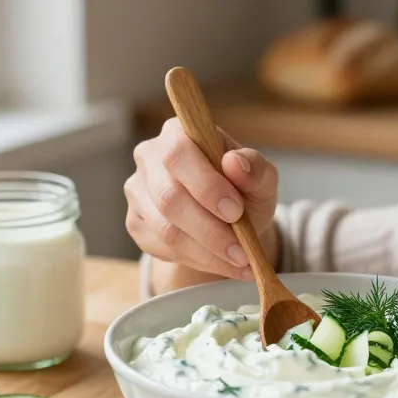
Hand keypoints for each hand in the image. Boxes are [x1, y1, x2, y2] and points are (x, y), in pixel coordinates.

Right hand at [125, 118, 278, 280]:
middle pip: (169, 198)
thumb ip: (255, 169)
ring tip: (240, 262)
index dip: (206, 186)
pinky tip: (222, 263)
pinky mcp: (136, 223)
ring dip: (207, 252)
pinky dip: (198, 261)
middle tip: (242, 251)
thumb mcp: (261, 178)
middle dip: (210, 230)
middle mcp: (149, 158)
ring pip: (166, 229)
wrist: (230, 219)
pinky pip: (162, 248)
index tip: (236, 212)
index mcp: (177, 134)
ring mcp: (138, 192)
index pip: (179, 155)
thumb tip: (236, 163)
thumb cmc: (243, 190)